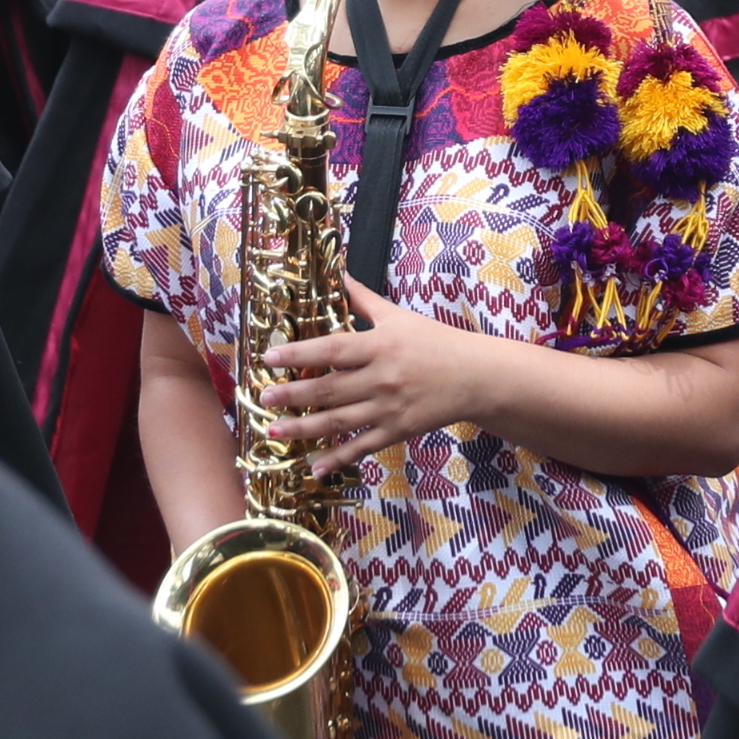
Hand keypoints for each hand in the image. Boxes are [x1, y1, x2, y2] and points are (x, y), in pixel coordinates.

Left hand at [257, 276, 492, 474]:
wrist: (476, 377)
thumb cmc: (435, 342)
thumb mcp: (398, 316)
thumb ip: (363, 299)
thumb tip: (337, 271)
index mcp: (380, 346)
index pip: (332, 349)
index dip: (299, 354)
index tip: (269, 358)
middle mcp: (382, 378)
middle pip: (330, 388)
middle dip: (292, 395)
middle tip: (262, 398)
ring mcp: (389, 408)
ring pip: (339, 421)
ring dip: (304, 428)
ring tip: (273, 431)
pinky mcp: (398, 431)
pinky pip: (362, 447)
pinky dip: (338, 458)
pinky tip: (314, 468)